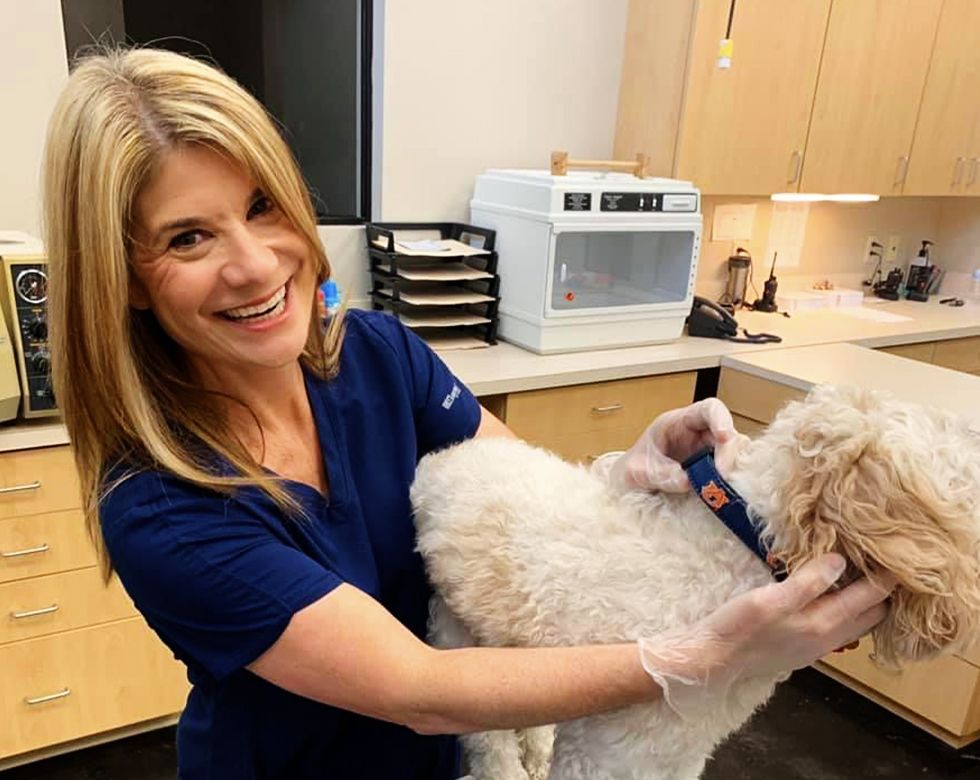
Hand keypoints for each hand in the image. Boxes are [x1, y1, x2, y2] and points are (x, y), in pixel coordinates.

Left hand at [597, 398, 748, 492]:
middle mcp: (698, 433)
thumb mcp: (636, 471)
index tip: (725, 437)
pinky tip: (721, 492)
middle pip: (728, 432)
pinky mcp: (713, 470)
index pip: (708, 408)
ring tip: (719, 488)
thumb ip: (659, 474)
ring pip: (735, 452)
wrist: (630, 486)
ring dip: (732, 468)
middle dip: (728, 453)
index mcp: (678, 422)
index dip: (721, 419)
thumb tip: (687, 481)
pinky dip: (731, 480)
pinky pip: (732, 470)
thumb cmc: (632, 469)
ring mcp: (708, 452)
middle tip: (721, 477)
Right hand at [638, 554, 893, 718]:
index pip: (869, 598)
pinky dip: (847, 612)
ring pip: (856, 624)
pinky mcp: (802, 649)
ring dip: (865, 603)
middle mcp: (827, 639)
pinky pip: (839, 629)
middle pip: (871, 615)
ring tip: (863, 575)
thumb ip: (808, 582)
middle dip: (883, 591)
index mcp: (823, 624)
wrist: (713, 660)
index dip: (884, 577)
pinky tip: (833, 597)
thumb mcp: (770, 598)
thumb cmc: (738, 626)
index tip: (895, 554)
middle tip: (882, 562)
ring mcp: (816, 647)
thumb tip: (840, 561)